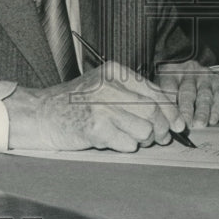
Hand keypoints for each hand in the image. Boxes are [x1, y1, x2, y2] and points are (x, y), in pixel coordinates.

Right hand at [4, 61, 186, 151]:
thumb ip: (133, 96)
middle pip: (153, 112)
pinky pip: (127, 144)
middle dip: (161, 129)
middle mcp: (110, 85)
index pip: (155, 92)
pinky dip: (125, 147)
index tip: (178, 125)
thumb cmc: (75, 103)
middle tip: (159, 138)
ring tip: (128, 138)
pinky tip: (112, 141)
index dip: (171, 111)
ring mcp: (101, 106)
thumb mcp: (105, 87)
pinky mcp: (94, 127)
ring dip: (142, 140)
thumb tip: (168, 116)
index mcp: (116, 72)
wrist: (40, 113)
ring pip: (144, 130)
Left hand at [155, 60, 218, 127]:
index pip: (168, 87)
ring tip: (199, 124)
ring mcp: (205, 75)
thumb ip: (163, 106)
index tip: (169, 121)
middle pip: (187, 91)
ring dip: (202, 111)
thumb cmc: (176, 89)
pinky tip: (212, 120)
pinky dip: (216, 109)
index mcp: (170, 72)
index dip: (169, 105)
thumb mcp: (165, 91)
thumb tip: (163, 127)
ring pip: (204, 94)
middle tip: (184, 125)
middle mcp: (188, 71)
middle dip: (186, 110)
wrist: (198, 78)